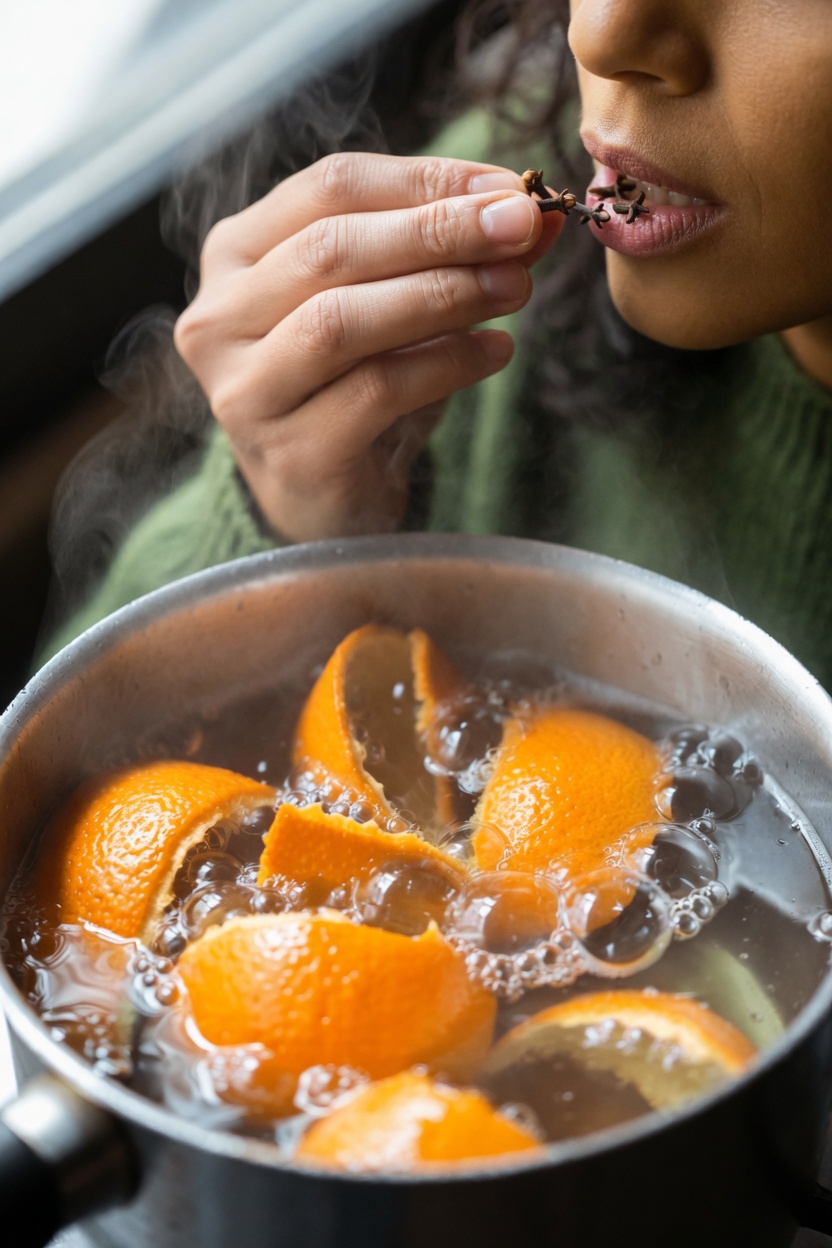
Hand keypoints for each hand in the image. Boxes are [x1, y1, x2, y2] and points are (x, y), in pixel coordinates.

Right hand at [174, 152, 561, 540]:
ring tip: (515, 288)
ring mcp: (245, 391)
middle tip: (520, 227)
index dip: (424, 181)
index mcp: (235, 254)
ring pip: (342, 321)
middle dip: (439, 231)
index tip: (507, 188)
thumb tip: (531, 211)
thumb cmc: (356, 386)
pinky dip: (446, 364)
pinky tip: (495, 352)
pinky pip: (374, 392)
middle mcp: (219, 319)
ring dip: (443, 295)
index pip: (329, 188)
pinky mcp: (288, 453)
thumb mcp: (396, 301)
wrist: (330, 501)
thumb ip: (451, 250)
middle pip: (331, 249)